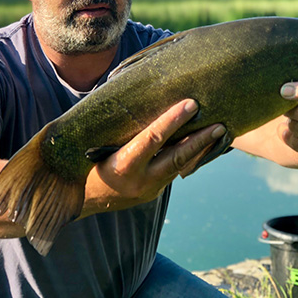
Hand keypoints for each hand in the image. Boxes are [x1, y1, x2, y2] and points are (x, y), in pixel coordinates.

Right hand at [89, 99, 225, 209]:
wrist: (77, 201)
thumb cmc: (82, 162)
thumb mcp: (94, 146)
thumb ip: (119, 128)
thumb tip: (140, 96)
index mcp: (122, 166)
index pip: (152, 139)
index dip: (172, 120)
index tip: (191, 104)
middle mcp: (139, 181)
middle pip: (176, 158)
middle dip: (200, 140)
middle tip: (220, 124)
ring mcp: (148, 190)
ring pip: (180, 167)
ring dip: (200, 148)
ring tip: (220, 132)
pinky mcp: (154, 192)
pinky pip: (175, 171)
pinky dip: (189, 156)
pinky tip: (203, 144)